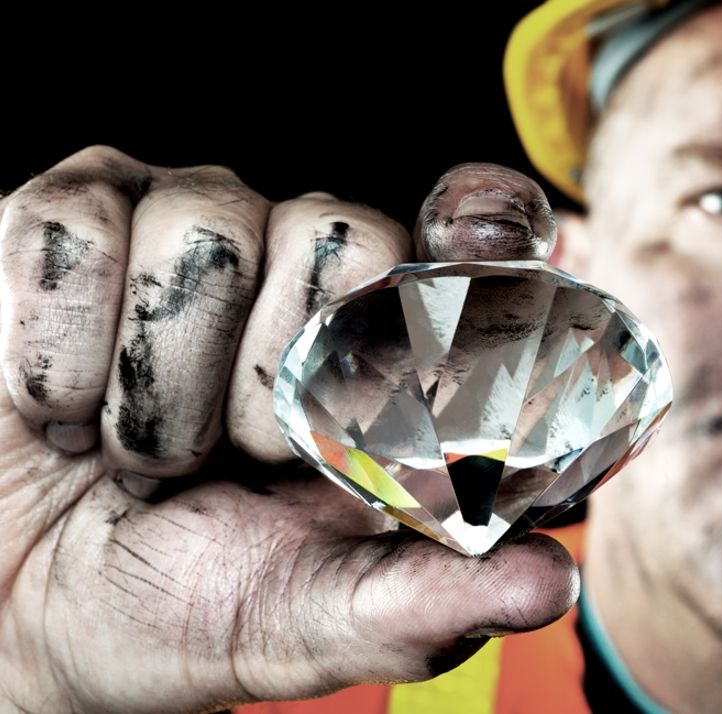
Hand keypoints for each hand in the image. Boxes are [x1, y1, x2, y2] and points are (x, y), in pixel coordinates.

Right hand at [0, 147, 573, 713]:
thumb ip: (429, 599)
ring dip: (163, 389)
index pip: (471, 231)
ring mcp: (187, 224)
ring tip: (144, 449)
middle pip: (345, 235)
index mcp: (381, 344)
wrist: (20, 613)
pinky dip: (61, 363)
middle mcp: (298, 263)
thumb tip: (554, 580)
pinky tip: (63, 409)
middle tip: (233, 458)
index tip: (479, 260)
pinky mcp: (70, 217)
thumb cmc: (180, 603)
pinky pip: (75, 238)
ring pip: (209, 233)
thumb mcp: (314, 617)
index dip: (484, 234)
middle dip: (279, 381)